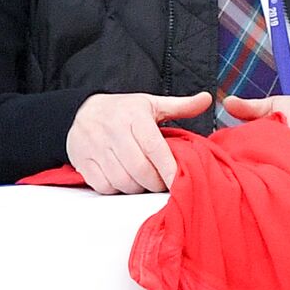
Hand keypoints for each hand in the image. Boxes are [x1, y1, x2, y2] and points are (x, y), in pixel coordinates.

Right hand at [65, 91, 212, 193]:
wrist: (82, 111)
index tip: (179, 181)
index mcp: (134, 117)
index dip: (168, 168)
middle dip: (154, 182)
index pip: (154, 148)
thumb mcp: (151, 104)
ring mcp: (96, 148)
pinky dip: (116, 190)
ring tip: (144, 182)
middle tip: (162, 183)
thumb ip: (180, 106)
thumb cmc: (124, 110)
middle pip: (139, 169)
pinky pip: (104, 186)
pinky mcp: (83, 161)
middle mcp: (114, 132)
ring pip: (122, 181)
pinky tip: (124, 181)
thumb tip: (207, 99)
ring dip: (137, 188)